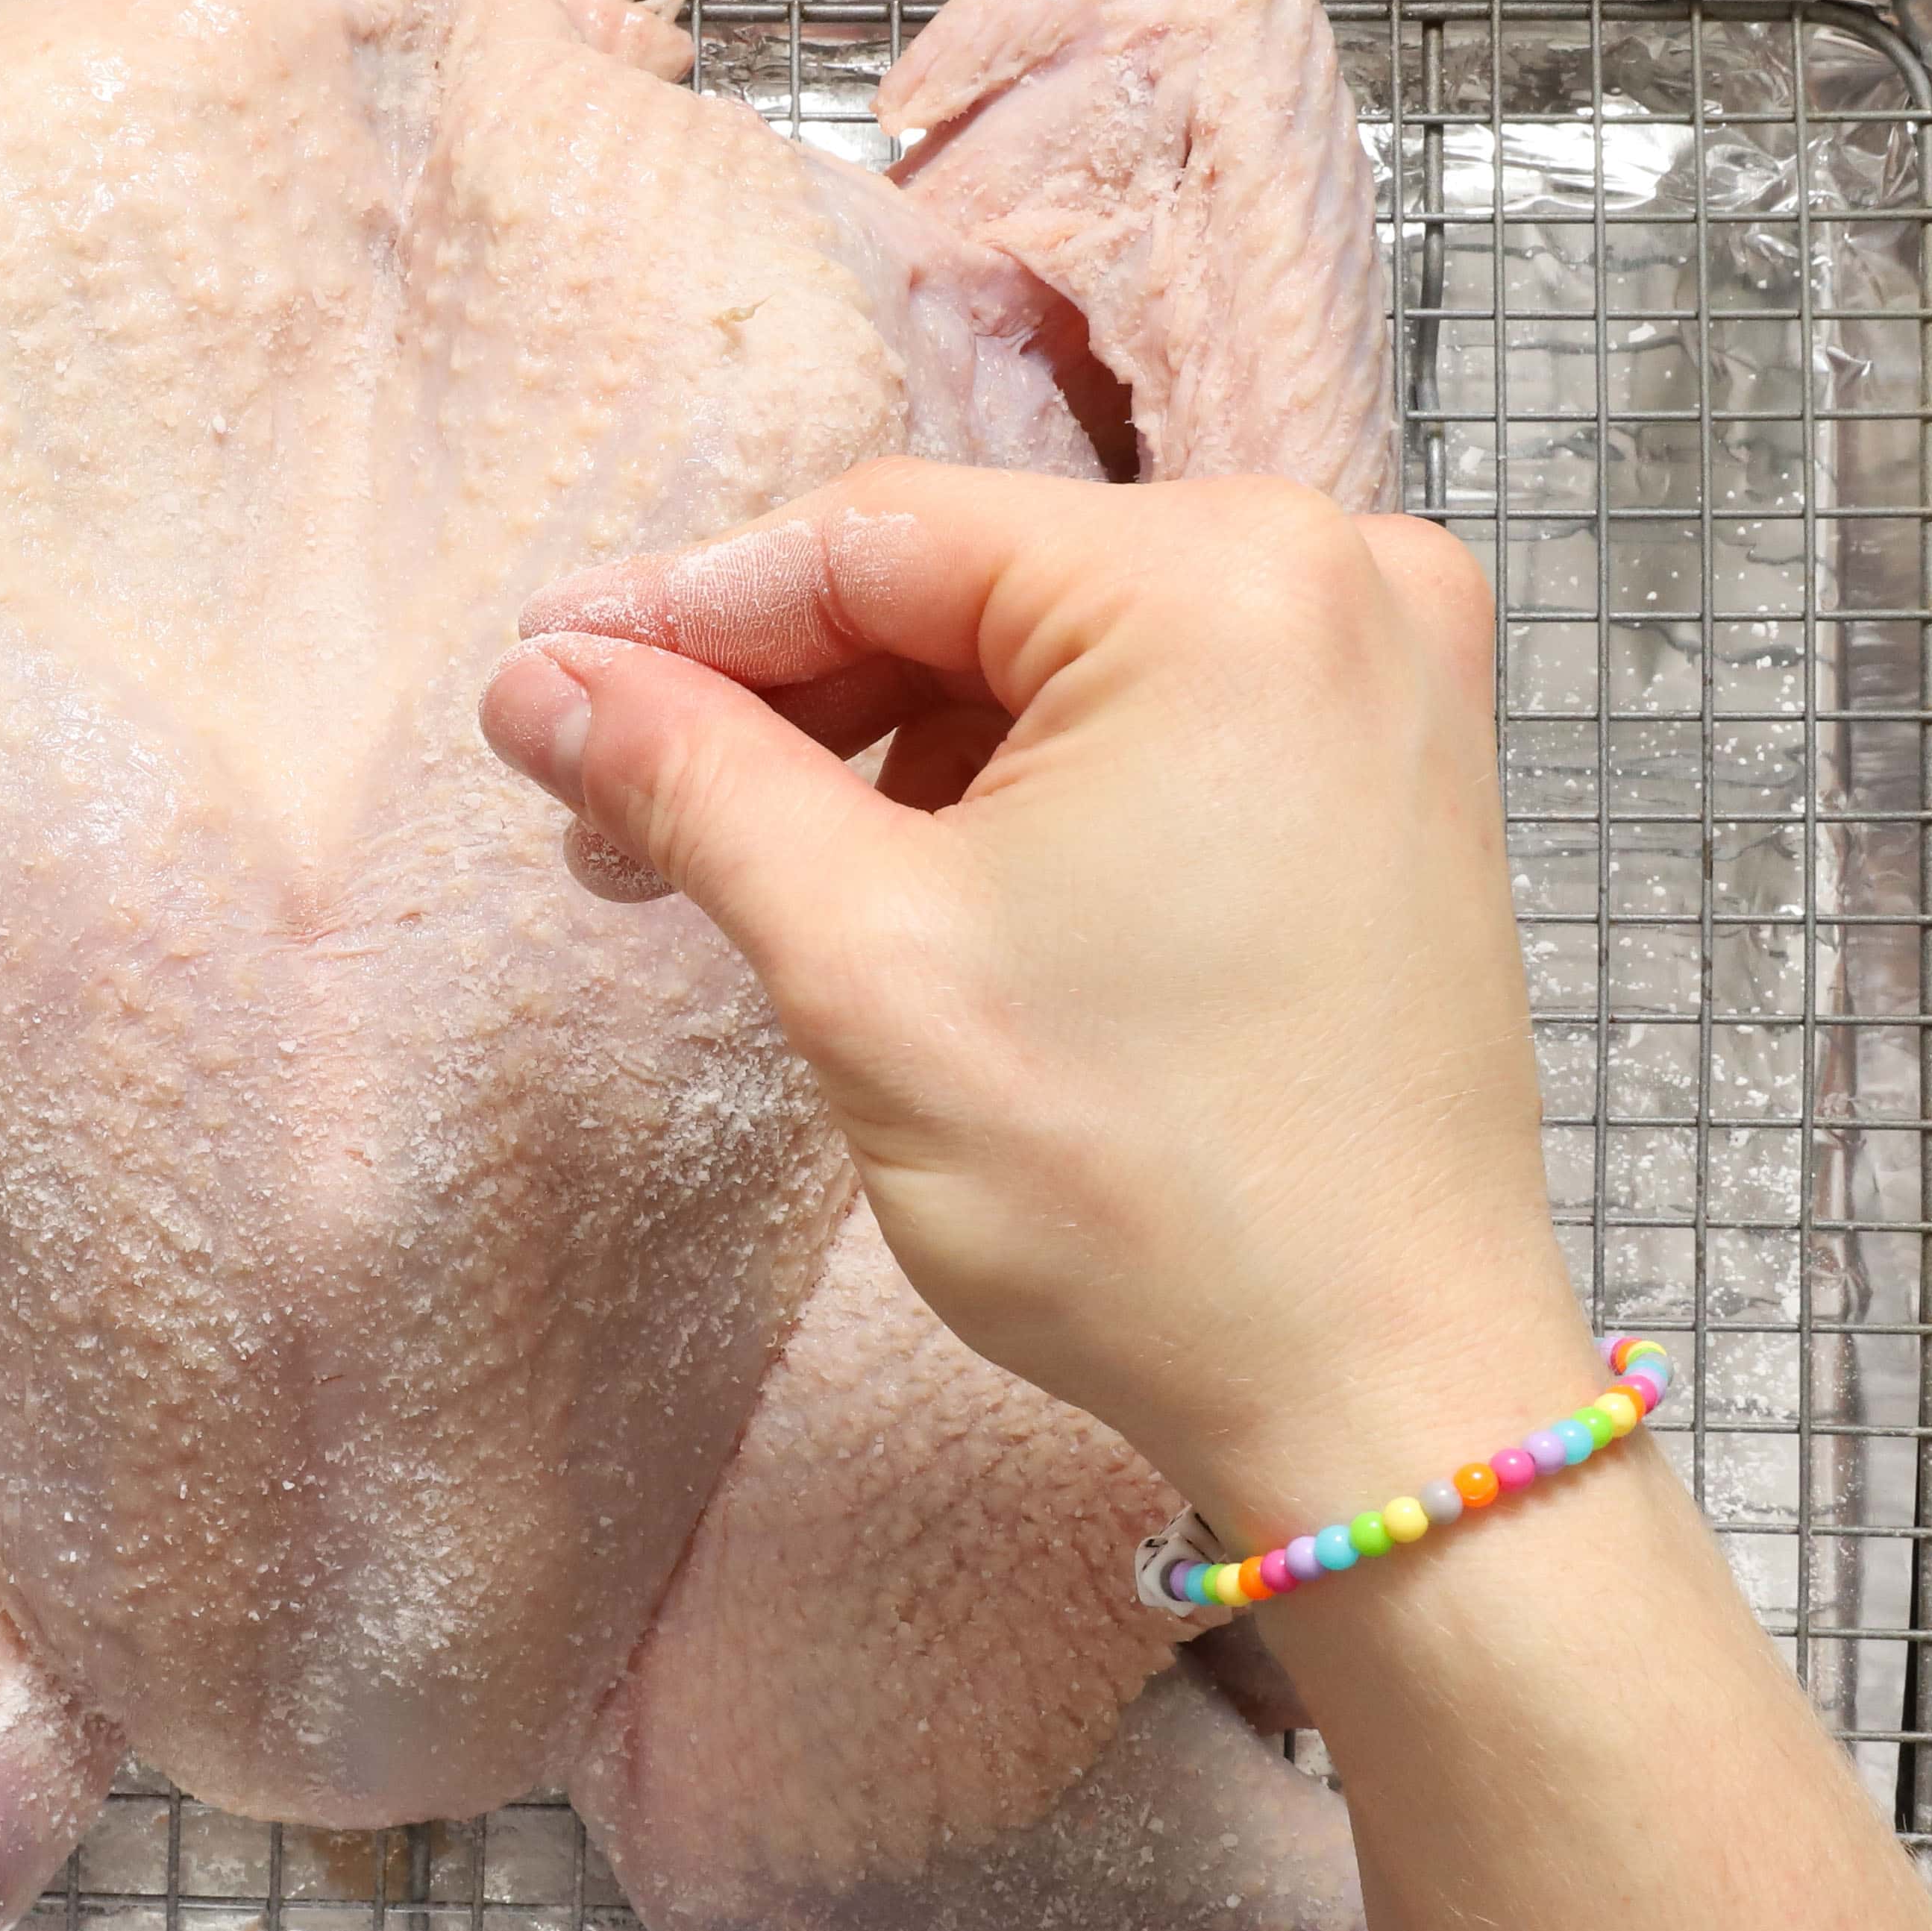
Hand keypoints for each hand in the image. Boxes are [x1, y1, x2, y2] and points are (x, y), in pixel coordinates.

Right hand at [480, 460, 1586, 1544]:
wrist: (1382, 1394)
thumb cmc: (1150, 1196)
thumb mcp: (864, 961)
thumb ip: (690, 780)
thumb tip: (538, 681)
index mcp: (1225, 578)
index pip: (879, 535)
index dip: (681, 613)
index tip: (537, 679)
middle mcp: (1338, 572)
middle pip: (968, 582)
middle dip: (781, 698)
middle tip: (610, 816)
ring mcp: (1387, 671)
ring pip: (1050, 652)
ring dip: (889, 747)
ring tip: (751, 877)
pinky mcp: (1394, 769)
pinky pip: (1150, 715)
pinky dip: (1016, 781)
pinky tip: (913, 886)